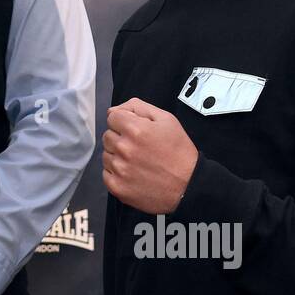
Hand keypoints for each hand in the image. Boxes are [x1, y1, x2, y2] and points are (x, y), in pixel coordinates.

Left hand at [102, 97, 198, 213]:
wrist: (189, 185)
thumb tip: (113, 110)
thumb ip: (137, 107)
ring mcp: (119, 169)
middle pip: (107, 135)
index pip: (112, 117)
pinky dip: (116, 173)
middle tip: (139, 147)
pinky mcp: (117, 187)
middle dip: (120, 138)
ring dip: (117, 156)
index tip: (135, 130)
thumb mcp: (166, 119)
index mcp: (135, 129)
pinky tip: (133, 173)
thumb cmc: (179, 152)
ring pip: (106, 154)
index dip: (124, 122)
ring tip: (138, 161)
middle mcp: (124, 148)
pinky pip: (106, 174)